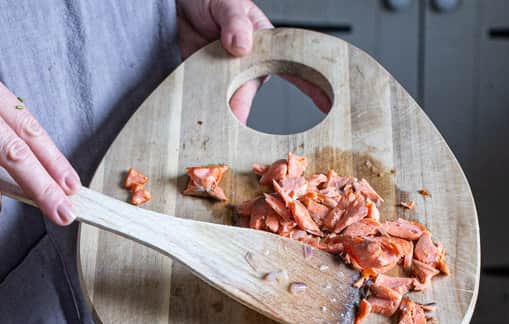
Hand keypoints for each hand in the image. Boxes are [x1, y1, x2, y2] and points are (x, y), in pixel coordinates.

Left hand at [176, 1, 330, 123]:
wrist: (182, 8)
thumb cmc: (212, 0)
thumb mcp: (226, 2)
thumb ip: (234, 21)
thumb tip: (242, 44)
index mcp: (266, 47)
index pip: (295, 67)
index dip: (313, 86)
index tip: (326, 101)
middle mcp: (252, 68)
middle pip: (249, 94)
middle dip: (241, 108)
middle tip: (237, 121)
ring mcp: (231, 80)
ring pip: (229, 103)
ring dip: (221, 113)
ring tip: (215, 126)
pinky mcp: (211, 88)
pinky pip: (211, 104)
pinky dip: (206, 112)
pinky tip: (204, 120)